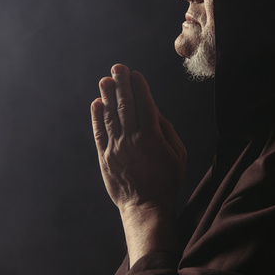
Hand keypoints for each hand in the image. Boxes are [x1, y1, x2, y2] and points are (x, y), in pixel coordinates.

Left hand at [91, 64, 185, 214]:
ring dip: (107, 96)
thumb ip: (166, 130)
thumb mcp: (178, 155)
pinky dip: (97, 117)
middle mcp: (131, 140)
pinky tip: (96, 103)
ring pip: (110, 116)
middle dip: (121, 84)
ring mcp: (115, 148)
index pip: (145, 105)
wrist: (146, 207)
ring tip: (105, 80)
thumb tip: (154, 110)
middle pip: (125, 106)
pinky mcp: (104, 158)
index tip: (135, 74)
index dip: (140, 88)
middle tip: (118, 68)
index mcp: (152, 138)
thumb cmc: (167, 180)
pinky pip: (99, 133)